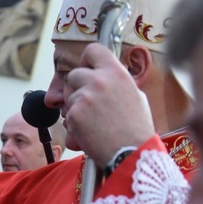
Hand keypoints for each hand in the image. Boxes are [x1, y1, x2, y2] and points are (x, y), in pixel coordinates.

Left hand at [64, 43, 154, 164]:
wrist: (131, 153)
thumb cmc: (135, 127)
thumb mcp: (134, 95)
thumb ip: (114, 81)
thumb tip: (100, 74)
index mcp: (116, 73)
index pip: (93, 50)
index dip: (87, 59)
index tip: (88, 68)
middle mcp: (99, 81)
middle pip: (74, 74)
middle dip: (78, 88)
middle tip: (91, 103)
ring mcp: (84, 98)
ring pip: (68, 96)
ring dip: (75, 106)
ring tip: (94, 121)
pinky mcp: (74, 115)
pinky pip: (67, 115)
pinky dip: (74, 124)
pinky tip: (89, 132)